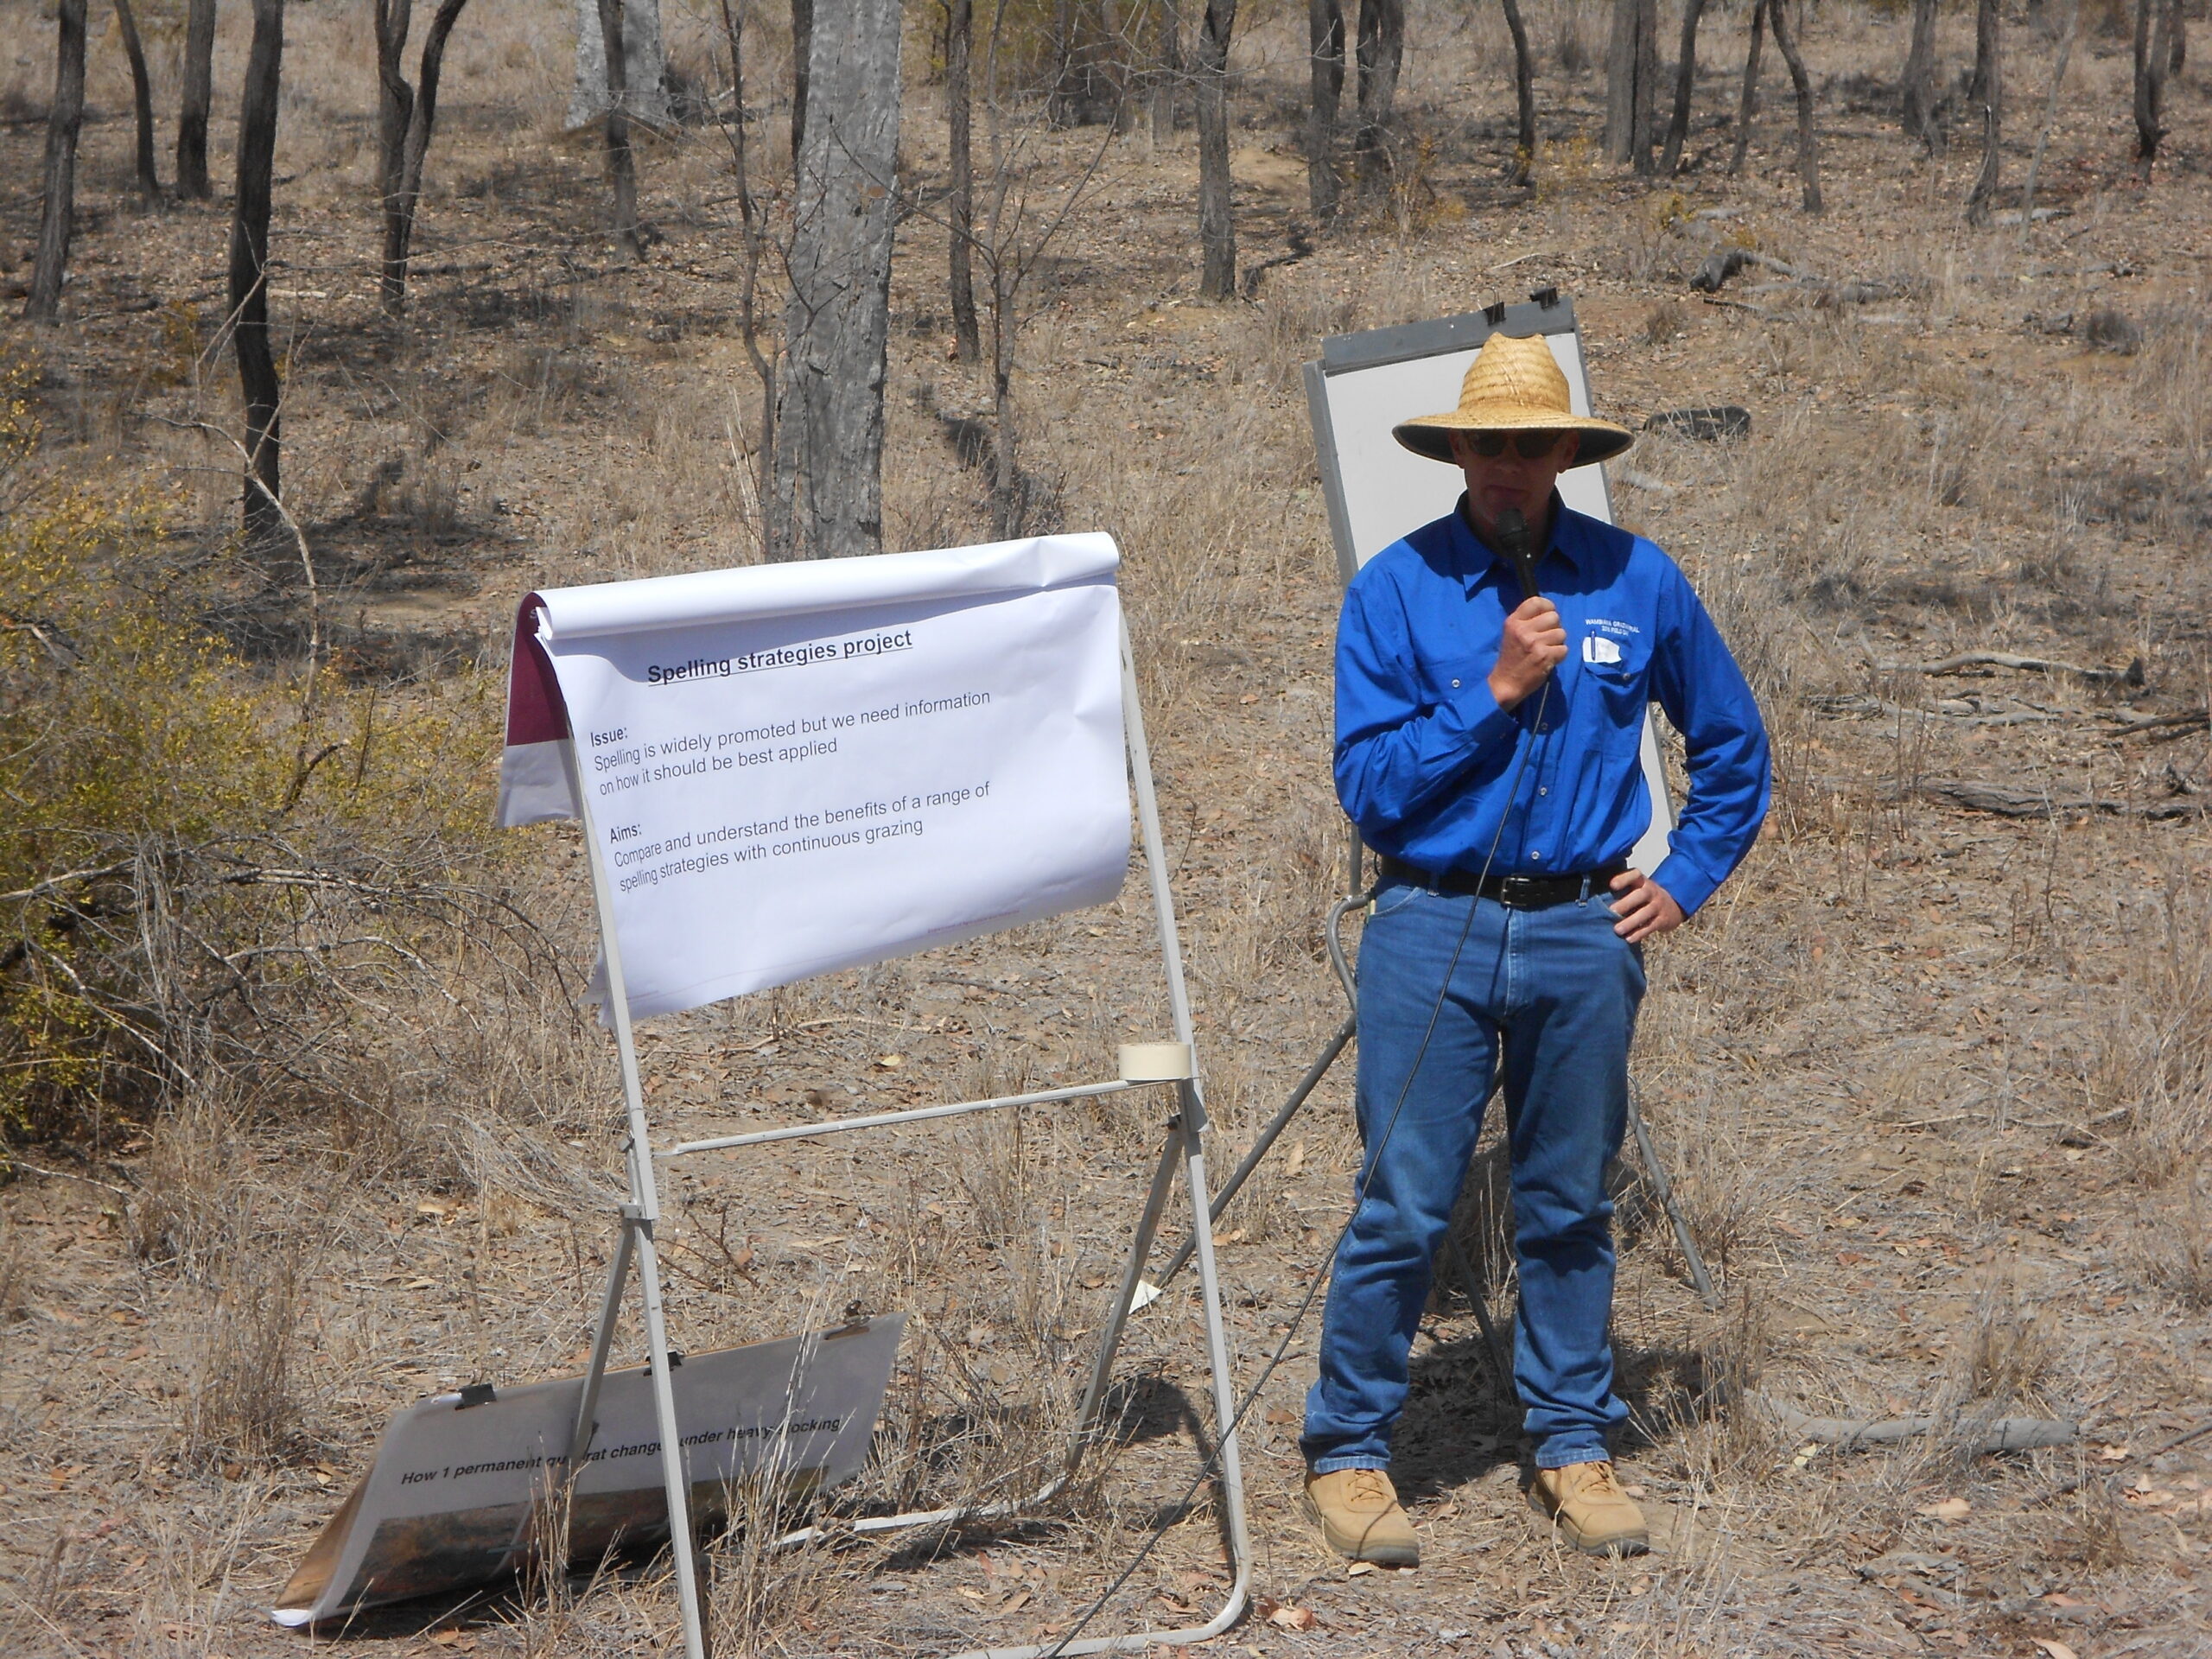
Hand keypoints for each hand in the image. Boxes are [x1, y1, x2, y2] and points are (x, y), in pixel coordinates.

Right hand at [1487, 596, 1566, 710]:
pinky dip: (1559, 656)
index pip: (1536, 601)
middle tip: (1546, 638)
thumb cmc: (1510, 658)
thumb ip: (1526, 621)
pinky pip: (1564, 649)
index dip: (1547, 606)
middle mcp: (1523, 630)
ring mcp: (1535, 643)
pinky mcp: (1545, 656)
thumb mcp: (1511, 634)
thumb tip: (1549, 611)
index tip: (1547, 615)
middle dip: (1554, 627)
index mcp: (1513, 622)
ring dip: (1557, 643)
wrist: (1505, 682)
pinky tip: (1548, 660)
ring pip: (1561, 633)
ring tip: (1546, 650)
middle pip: (1554, 617)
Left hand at [1608, 869, 1684, 943]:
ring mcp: (1658, 906)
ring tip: (1617, 930)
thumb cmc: (1645, 897)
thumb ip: (1622, 890)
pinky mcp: (1662, 920)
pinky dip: (1639, 933)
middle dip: (1626, 903)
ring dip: (1631, 922)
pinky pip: (1650, 927)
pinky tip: (1628, 939)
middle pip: (1641, 895)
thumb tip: (1594, 899)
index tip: (1612, 885)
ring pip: (1645, 913)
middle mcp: (1651, 891)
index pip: (1635, 875)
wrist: (1674, 905)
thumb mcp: (1637, 888)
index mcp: (1642, 881)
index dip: (1624, 878)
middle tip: (1611, 911)